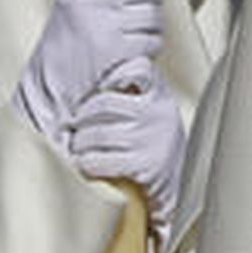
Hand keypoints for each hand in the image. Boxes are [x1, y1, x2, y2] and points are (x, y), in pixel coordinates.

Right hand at [15, 0, 164, 143]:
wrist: (50, 89)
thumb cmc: (66, 46)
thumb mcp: (73, 6)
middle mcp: (88, 1)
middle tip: (146, 6)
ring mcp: (103, 26)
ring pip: (153, 15)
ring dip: (154, 26)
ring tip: (137, 34)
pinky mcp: (117, 52)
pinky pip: (152, 42)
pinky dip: (150, 48)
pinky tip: (135, 52)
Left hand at [67, 59, 186, 243]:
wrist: (178, 184)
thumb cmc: (155, 143)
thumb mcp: (153, 111)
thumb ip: (133, 92)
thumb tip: (93, 80)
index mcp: (159, 95)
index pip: (139, 68)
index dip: (115, 73)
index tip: (99, 87)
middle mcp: (158, 113)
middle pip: (104, 102)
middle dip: (81, 116)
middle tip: (73, 125)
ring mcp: (151, 139)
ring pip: (96, 134)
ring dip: (79, 143)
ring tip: (77, 147)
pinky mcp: (144, 165)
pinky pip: (100, 160)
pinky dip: (86, 163)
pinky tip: (86, 164)